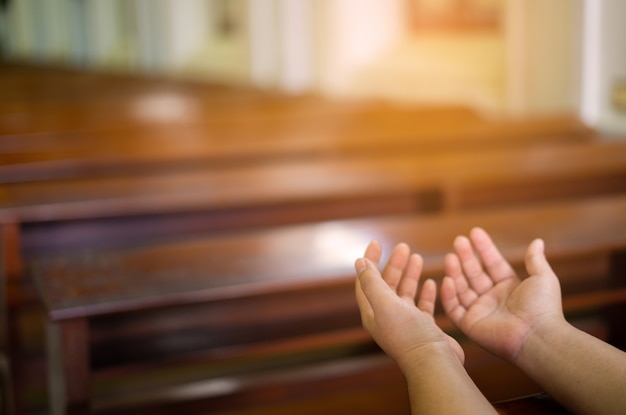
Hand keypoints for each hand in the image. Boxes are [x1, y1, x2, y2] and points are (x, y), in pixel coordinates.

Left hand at [355, 240, 464, 369]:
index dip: (370, 261)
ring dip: (410, 274)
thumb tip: (359, 262)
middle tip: (403, 246)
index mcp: (373, 313)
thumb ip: (372, 282)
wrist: (434, 362)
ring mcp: (406, 323)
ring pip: (405, 292)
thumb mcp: (385, 304)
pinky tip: (431, 281)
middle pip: (387, 284)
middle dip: (393, 264)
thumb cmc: (408, 334)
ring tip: (417, 256)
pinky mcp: (424, 328)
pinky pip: (422, 305)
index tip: (377, 242)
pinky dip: (425, 292)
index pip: (366, 281)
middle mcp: (387, 318)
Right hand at [440, 227, 563, 362]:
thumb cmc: (544, 308)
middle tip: (458, 240)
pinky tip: (447, 279)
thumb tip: (537, 241)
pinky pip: (454, 308)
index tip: (475, 232)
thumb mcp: (543, 278)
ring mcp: (480, 311)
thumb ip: (535, 260)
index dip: (484, 248)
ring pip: (462, 288)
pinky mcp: (469, 325)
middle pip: (474, 273)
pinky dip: (449, 294)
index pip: (492, 264)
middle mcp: (492, 298)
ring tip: (451, 256)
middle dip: (466, 257)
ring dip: (455, 271)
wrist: (537, 336)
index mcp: (509, 287)